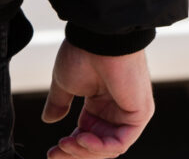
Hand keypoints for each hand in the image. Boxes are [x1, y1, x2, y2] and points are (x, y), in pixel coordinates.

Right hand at [41, 42, 154, 157]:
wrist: (98, 40)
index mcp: (100, 104)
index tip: (51, 152)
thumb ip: (59, 104)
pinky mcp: (140, 114)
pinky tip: (82, 139)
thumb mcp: (65, 84)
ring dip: (84, 151)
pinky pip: (121, 142)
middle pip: (98, 147)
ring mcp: (129, 113)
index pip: (87, 136)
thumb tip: (49, 120)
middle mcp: (116, 110)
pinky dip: (100, 147)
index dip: (69, 148)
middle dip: (74, 153)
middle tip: (55, 153)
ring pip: (109, 149)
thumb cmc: (83, 54)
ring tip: (66, 143)